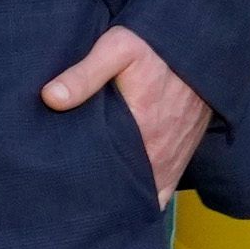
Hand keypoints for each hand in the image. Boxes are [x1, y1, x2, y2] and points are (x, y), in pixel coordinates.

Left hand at [41, 25, 211, 203]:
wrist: (199, 45)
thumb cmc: (155, 47)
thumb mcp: (117, 49)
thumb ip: (85, 75)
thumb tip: (50, 98)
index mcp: (141, 130)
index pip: (107, 175)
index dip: (85, 186)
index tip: (63, 188)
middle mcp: (160, 152)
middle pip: (125, 190)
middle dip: (100, 197)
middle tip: (72, 198)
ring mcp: (173, 158)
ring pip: (144, 193)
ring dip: (123, 198)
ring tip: (94, 203)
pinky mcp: (182, 155)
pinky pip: (163, 189)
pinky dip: (146, 197)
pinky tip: (125, 199)